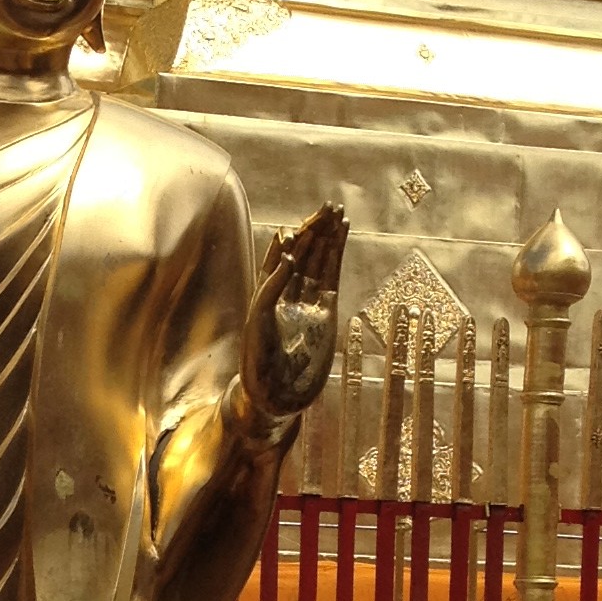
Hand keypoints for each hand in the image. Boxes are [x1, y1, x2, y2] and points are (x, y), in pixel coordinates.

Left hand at [238, 203, 347, 428]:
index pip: (281, 257)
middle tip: (329, 206)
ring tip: (338, 214)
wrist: (277, 394)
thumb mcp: (259, 322)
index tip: (303, 222)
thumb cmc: (259, 362)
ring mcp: (308, 303)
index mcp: (266, 294)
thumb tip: (289, 257)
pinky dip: (337, 258)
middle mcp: (287, 295)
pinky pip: (332, 279)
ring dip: (328, 238)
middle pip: (303, 253)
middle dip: (315, 229)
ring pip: (320, 262)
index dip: (292, 238)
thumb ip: (272, 289)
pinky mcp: (326, 313)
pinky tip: (342, 239)